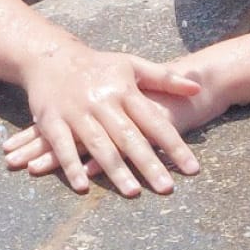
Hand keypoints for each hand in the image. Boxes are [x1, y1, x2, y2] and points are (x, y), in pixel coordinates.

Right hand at [9, 45, 201, 196]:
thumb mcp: (133, 65)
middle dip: (149, 164)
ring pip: (99, 145)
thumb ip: (165, 78)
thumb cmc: (99, 65)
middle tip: (167, 188)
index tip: (192, 169)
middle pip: (130, 138)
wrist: (51, 57)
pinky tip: (83, 186)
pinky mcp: (52, 121)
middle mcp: (103, 103)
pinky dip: (72, 166)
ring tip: (133, 192)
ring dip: (115, 170)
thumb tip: (198, 89)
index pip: (155, 122)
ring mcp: (77, 113)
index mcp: (125, 91)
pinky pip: (63, 146)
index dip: (175, 146)